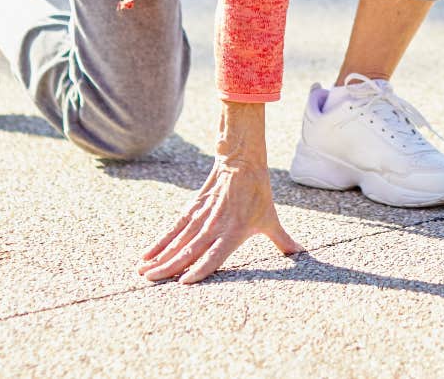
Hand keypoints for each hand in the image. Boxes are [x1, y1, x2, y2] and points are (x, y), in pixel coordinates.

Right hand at [138, 100, 301, 284]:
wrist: (242, 159)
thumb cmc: (258, 191)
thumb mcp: (270, 218)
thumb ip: (282, 240)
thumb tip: (301, 253)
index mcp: (234, 232)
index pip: (214, 256)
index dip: (199, 269)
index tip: (183, 284)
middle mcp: (215, 226)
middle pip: (188, 251)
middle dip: (169, 268)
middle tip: (150, 282)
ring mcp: (202, 216)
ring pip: (177, 240)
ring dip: (160, 256)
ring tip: (143, 272)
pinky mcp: (193, 207)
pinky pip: (174, 227)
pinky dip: (160, 240)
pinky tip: (147, 253)